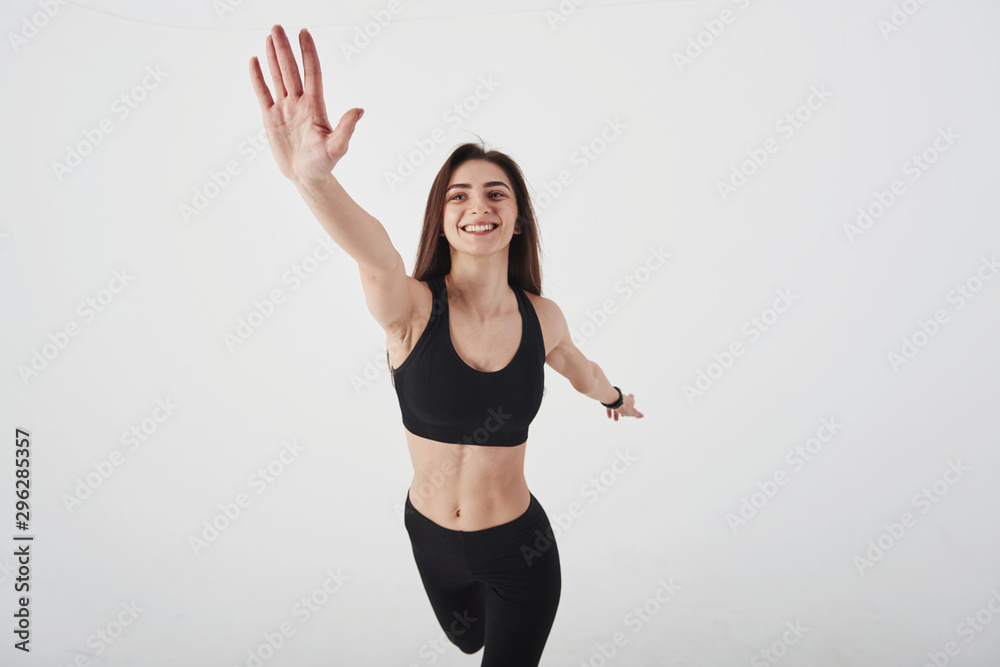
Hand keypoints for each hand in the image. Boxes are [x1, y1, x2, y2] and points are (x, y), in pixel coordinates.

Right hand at [249, 25, 362, 182]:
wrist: (307, 177)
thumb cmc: (324, 164)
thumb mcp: (337, 147)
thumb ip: (346, 128)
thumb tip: (359, 110)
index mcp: (315, 106)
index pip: (311, 73)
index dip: (308, 53)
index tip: (304, 33)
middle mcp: (300, 103)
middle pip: (291, 70)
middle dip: (284, 49)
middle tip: (277, 27)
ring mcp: (285, 109)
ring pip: (278, 77)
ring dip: (273, 57)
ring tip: (269, 36)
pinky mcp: (271, 118)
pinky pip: (263, 94)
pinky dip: (258, 78)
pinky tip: (255, 61)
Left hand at [607, 392, 642, 420]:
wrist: (613, 401)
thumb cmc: (624, 406)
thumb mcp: (633, 412)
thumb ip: (637, 414)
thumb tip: (642, 415)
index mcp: (629, 399)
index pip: (631, 397)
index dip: (632, 400)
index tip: (631, 405)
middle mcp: (622, 398)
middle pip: (623, 403)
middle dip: (623, 410)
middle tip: (623, 415)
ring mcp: (615, 399)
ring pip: (616, 406)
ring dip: (616, 413)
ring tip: (615, 420)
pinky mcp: (609, 401)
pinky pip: (610, 407)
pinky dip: (610, 412)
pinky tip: (610, 417)